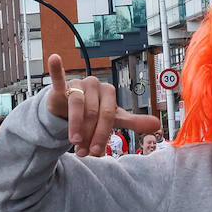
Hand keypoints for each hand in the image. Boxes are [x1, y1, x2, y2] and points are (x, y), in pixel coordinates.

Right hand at [45, 55, 160, 156]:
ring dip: (76, 126)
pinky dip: (57, 69)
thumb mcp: (114, 118)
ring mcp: (78, 84)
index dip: (103, 134)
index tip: (97, 152)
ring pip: (77, 104)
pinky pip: (59, 77)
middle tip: (84, 152)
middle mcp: (95, 85)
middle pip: (93, 112)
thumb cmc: (95, 112)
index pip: (108, 115)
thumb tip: (157, 125)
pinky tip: (55, 59)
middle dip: (89, 135)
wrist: (71, 110)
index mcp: (109, 92)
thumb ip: (133, 122)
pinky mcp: (62, 86)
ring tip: (74, 142)